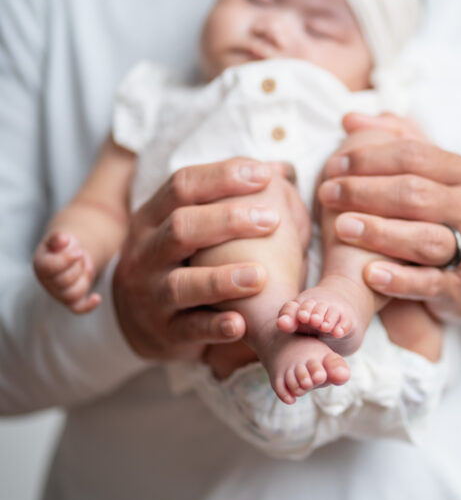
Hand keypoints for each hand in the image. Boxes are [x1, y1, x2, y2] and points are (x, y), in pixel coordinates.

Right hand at [33, 231, 100, 313]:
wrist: (72, 255)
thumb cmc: (65, 246)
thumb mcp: (61, 238)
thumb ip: (58, 238)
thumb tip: (63, 238)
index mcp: (41, 265)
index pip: (50, 268)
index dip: (66, 260)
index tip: (79, 252)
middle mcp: (47, 282)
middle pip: (64, 282)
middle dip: (77, 268)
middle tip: (80, 257)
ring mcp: (59, 293)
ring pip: (72, 294)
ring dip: (84, 280)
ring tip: (84, 267)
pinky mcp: (71, 300)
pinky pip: (78, 309)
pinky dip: (88, 306)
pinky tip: (97, 298)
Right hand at [113, 158, 289, 359]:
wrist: (140, 320)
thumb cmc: (181, 260)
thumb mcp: (191, 226)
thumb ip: (229, 197)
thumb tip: (281, 168)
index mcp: (153, 217)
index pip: (182, 185)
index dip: (223, 177)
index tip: (265, 174)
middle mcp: (146, 252)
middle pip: (181, 228)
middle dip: (227, 221)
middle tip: (273, 219)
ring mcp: (151, 294)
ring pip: (182, 283)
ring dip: (222, 279)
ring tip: (261, 276)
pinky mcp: (164, 331)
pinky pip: (189, 329)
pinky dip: (215, 326)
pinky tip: (241, 324)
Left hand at [318, 113, 460, 319]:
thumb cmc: (455, 213)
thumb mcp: (438, 174)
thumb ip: (396, 141)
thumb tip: (348, 118)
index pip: (413, 157)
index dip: (368, 159)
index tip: (333, 166)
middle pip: (414, 194)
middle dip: (364, 191)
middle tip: (327, 194)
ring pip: (423, 238)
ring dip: (379, 232)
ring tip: (341, 227)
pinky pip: (430, 282)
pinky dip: (399, 279)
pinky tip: (369, 273)